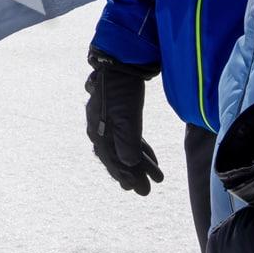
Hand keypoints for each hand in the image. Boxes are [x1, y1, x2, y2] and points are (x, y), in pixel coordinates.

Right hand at [85, 48, 163, 195]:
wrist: (122, 61)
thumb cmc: (122, 90)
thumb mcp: (126, 118)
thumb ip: (127, 143)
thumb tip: (129, 165)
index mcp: (97, 131)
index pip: (110, 159)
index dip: (123, 175)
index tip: (135, 189)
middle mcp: (100, 127)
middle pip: (116, 156)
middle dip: (133, 173)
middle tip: (146, 191)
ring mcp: (110, 120)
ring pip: (124, 147)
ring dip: (140, 163)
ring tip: (156, 177)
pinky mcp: (121, 112)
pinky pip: (129, 136)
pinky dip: (140, 148)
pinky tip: (150, 157)